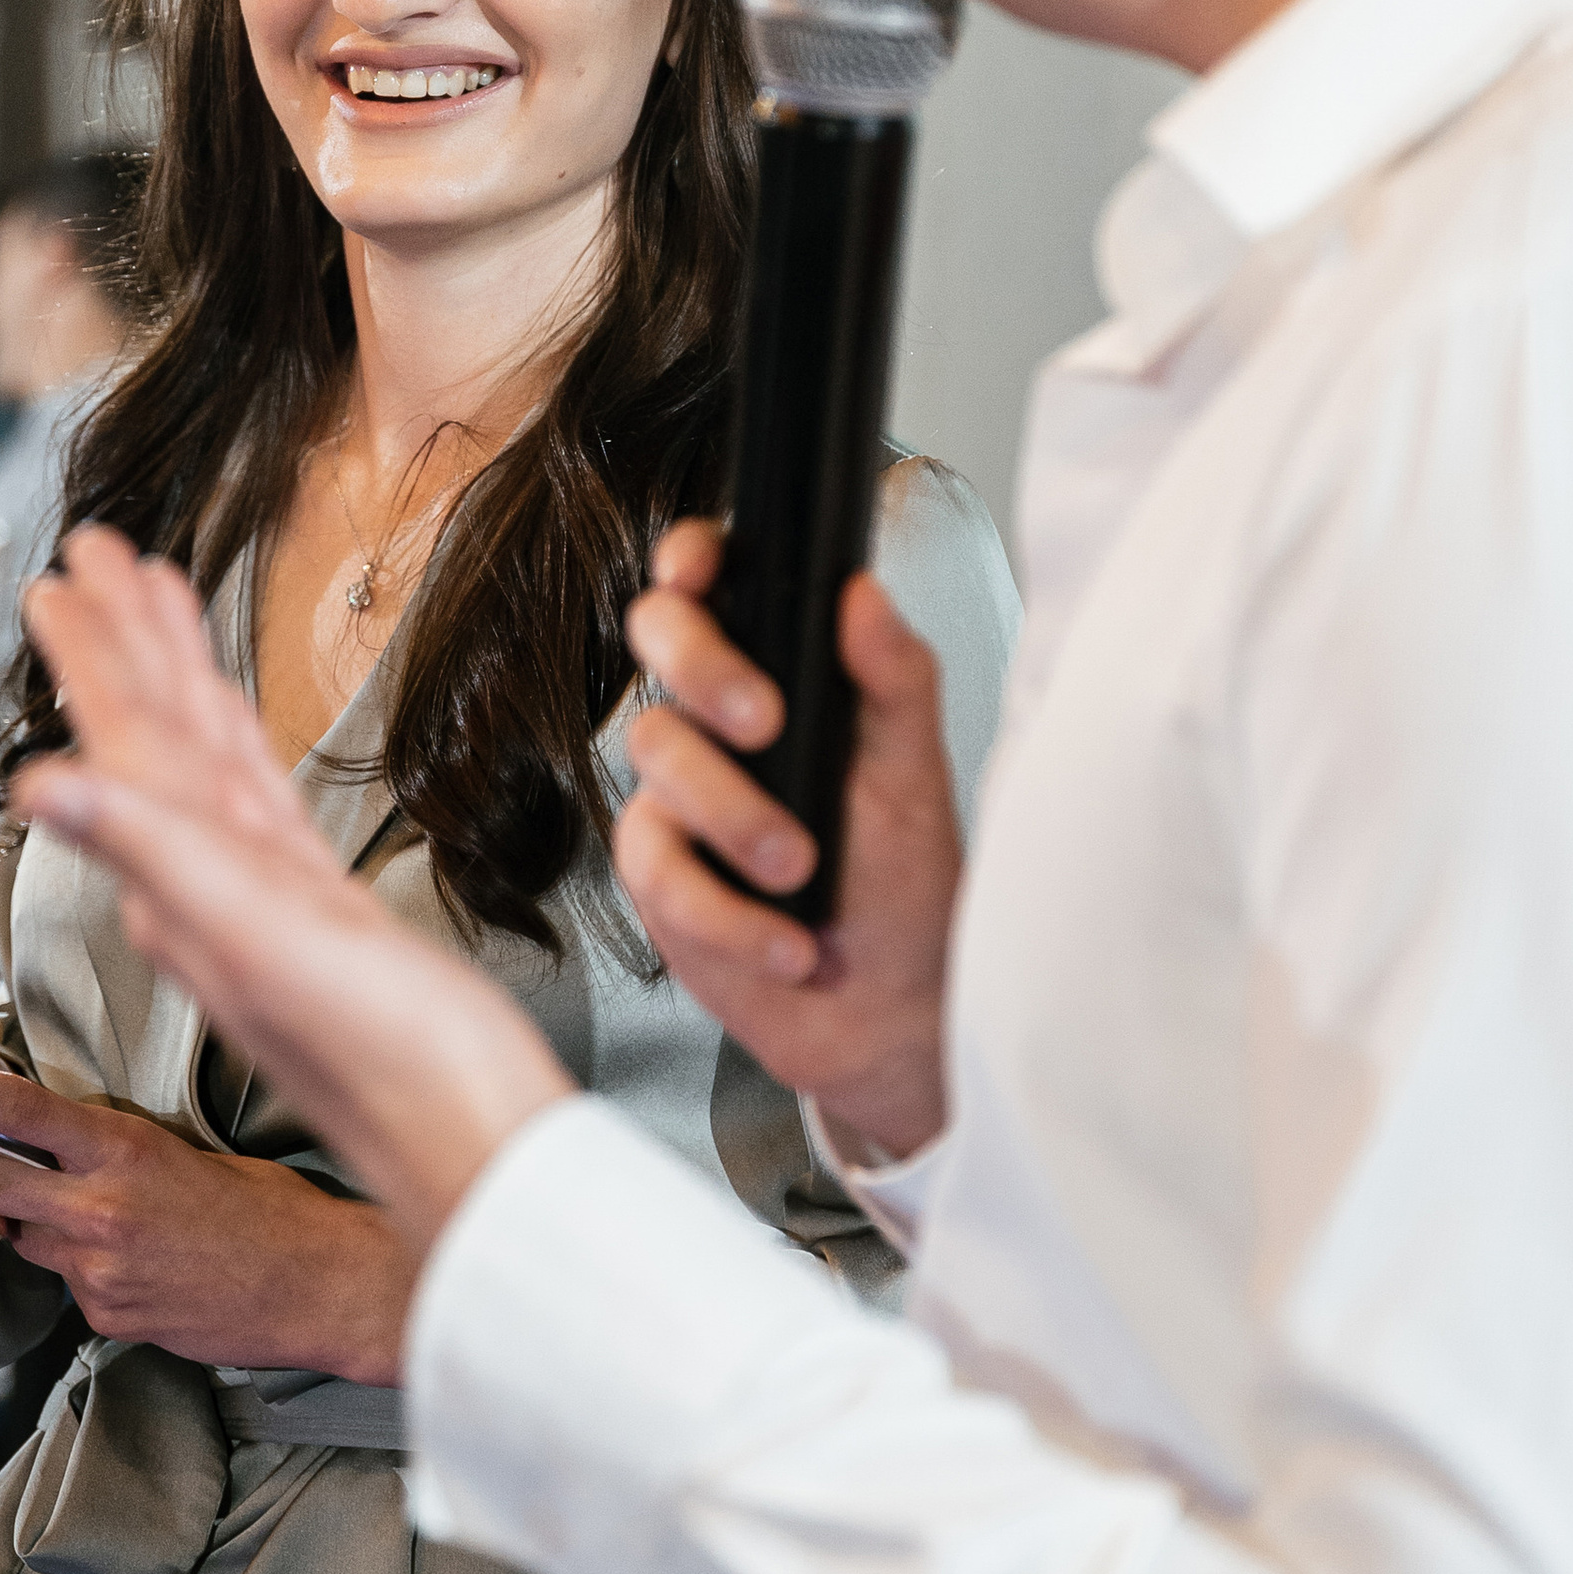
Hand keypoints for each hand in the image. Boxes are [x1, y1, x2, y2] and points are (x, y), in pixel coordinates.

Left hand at [0, 1038, 414, 1380]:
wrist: (322, 1288)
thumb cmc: (273, 1210)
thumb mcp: (189, 1153)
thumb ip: (114, 1151)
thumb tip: (58, 1146)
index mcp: (126, 1152)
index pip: (16, 1112)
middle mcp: (102, 1211)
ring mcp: (99, 1271)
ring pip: (28, 1238)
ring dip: (43, 1224)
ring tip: (114, 1219)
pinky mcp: (108, 1317)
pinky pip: (70, 1286)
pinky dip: (88, 1272)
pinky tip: (144, 1265)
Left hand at [10, 528, 572, 1262]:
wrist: (480, 1150)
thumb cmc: (394, 1068)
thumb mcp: (264, 945)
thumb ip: (155, 853)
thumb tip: (43, 780)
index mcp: (194, 884)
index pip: (125, 744)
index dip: (95, 654)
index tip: (61, 578)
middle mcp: (213, 892)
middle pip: (154, 738)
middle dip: (124, 643)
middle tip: (91, 555)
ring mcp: (266, 905)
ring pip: (204, 763)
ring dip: (174, 678)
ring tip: (151, 598)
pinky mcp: (321, 919)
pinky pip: (259, 809)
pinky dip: (237, 750)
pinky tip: (223, 723)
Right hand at [617, 519, 962, 1162]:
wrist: (887, 1011)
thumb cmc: (904, 886)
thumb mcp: (916, 778)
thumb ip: (896, 680)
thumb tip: (864, 595)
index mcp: (780, 677)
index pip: (713, 589)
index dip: (689, 562)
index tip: (700, 570)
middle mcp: (717, 726)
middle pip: (656, 644)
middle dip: (703, 671)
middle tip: (762, 723)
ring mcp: (678, 799)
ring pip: (657, 761)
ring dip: (735, 819)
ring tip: (799, 870)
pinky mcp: (658, 877)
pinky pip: (658, 873)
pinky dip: (729, 916)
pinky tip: (786, 943)